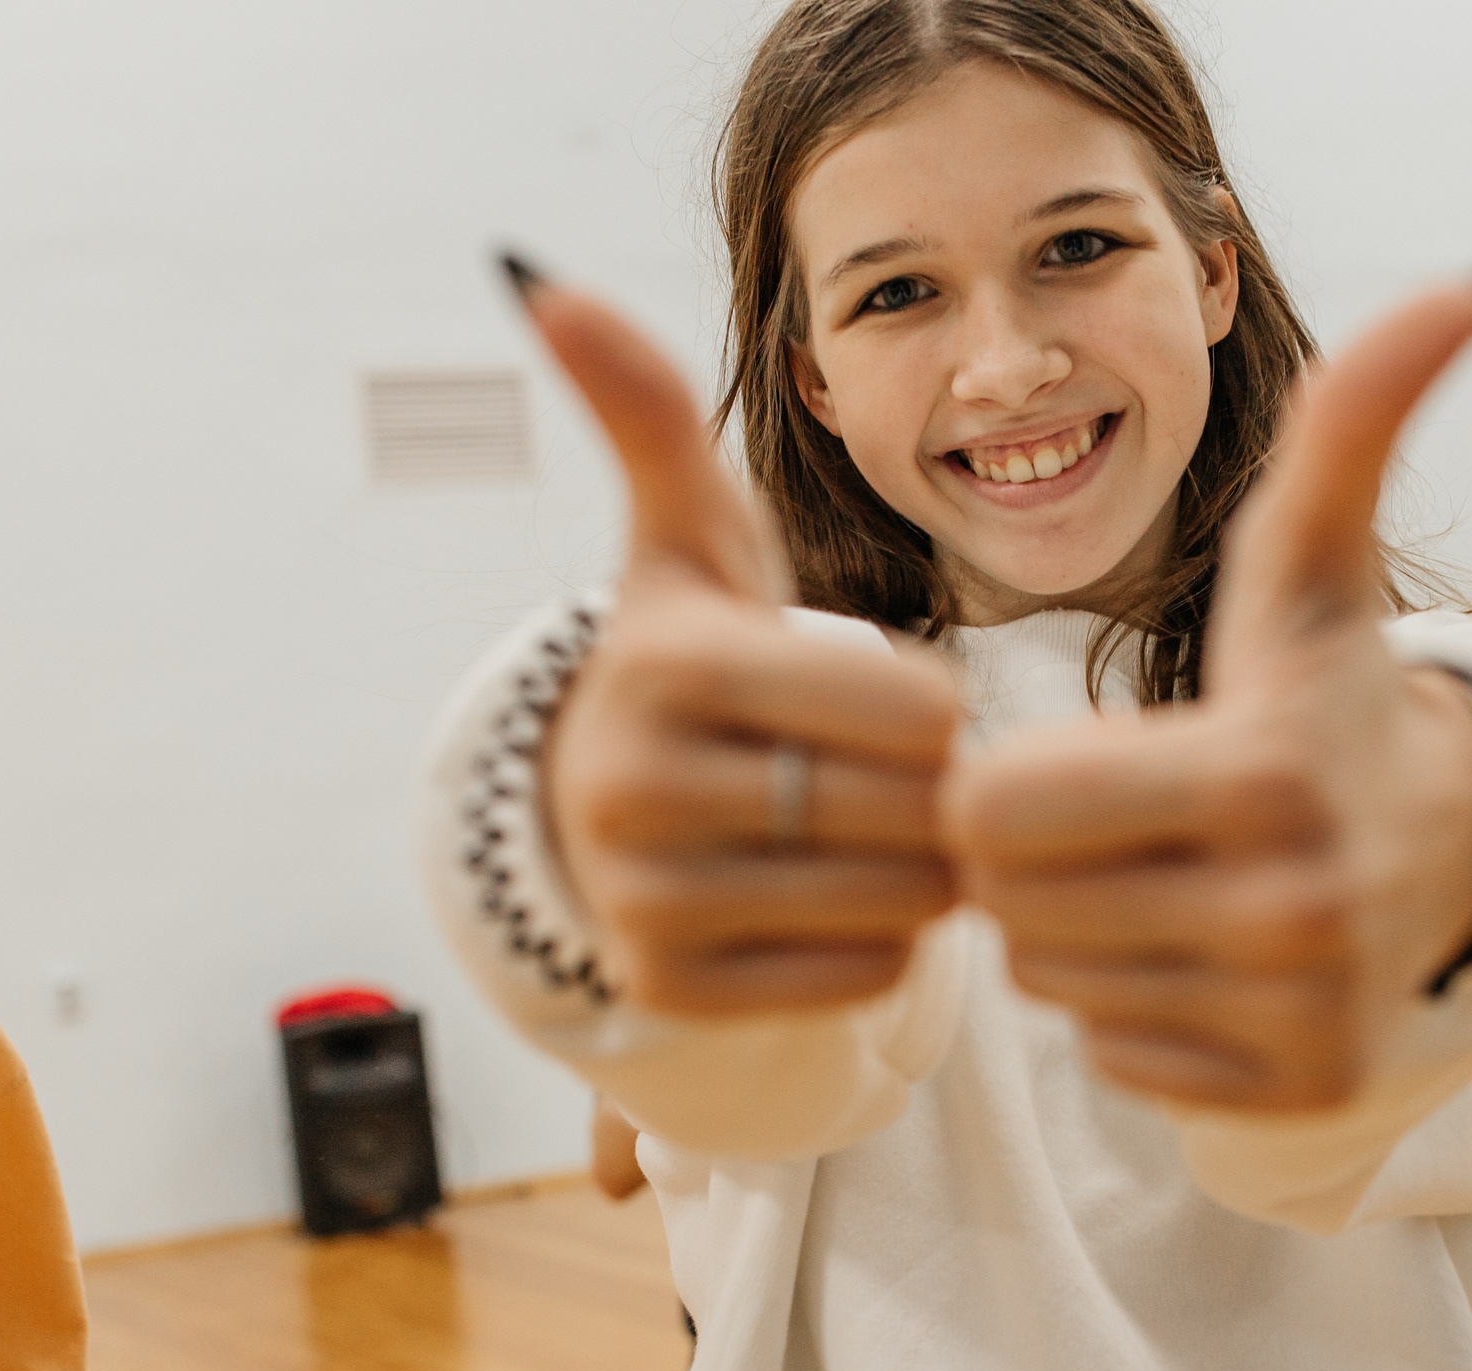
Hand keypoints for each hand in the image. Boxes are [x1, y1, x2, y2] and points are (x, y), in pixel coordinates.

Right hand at [519, 276, 963, 1014]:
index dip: (930, 707)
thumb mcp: (692, 537)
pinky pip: (864, 977)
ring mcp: (644, 906)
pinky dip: (879, 944)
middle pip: (909, 811)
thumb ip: (645, 412)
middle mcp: (634, 790)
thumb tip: (540, 278)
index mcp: (667, 665)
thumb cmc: (703, 656)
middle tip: (888, 778)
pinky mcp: (669, 991)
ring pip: (895, 903)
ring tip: (866, 831)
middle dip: (930, 794)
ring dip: (917, 871)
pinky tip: (832, 898)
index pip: (914, 708)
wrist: (616, 807)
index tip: (888, 700)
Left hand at [946, 270, 1471, 1110]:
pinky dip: (1132, 1007)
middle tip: (1123, 820)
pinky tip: (1202, 950)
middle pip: (1012, 904)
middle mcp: (1290, 915)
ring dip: (1077, 930)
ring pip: (1054, 984)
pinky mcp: (1298, 1088)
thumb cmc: (1328, 691)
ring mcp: (1299, 1017)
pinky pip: (1114, 1057)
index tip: (1087, 757)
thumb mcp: (1314, 560)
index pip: (995, 812)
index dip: (1016, 777)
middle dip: (1037, 858)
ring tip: (1165, 878)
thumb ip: (1356, 420)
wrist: (1447, 849)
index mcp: (1262, 777)